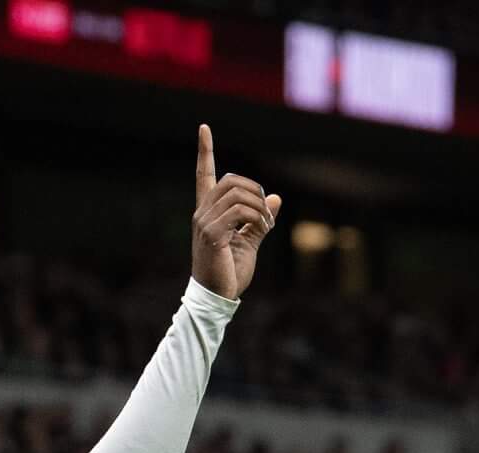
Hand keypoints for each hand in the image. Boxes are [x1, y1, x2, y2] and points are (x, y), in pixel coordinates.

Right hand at [190, 125, 280, 299]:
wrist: (218, 297)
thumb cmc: (230, 272)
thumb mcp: (249, 242)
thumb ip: (260, 220)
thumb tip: (276, 198)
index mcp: (207, 212)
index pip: (204, 174)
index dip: (205, 151)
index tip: (204, 128)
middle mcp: (202, 212)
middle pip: (231, 181)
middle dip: (256, 191)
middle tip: (268, 214)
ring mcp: (204, 222)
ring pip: (237, 194)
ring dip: (260, 206)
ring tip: (267, 225)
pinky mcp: (212, 234)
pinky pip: (239, 212)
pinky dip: (257, 217)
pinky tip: (263, 228)